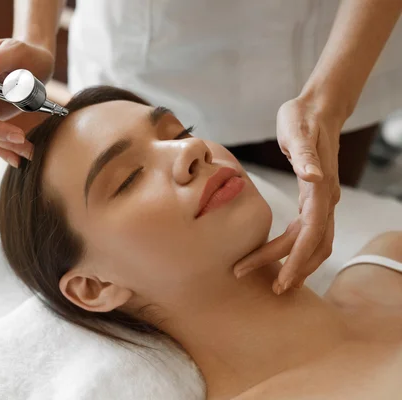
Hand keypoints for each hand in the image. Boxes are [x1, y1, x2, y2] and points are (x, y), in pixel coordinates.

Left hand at [234, 96, 343, 293]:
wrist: (318, 108)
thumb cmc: (301, 118)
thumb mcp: (298, 131)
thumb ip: (305, 154)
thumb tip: (313, 176)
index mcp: (319, 189)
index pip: (308, 235)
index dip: (294, 260)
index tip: (278, 280)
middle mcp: (325, 199)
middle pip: (313, 245)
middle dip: (293, 269)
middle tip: (269, 288)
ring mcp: (323, 200)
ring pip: (316, 242)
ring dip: (299, 264)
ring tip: (277, 282)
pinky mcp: (316, 198)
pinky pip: (310, 231)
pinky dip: (298, 249)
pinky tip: (282, 257)